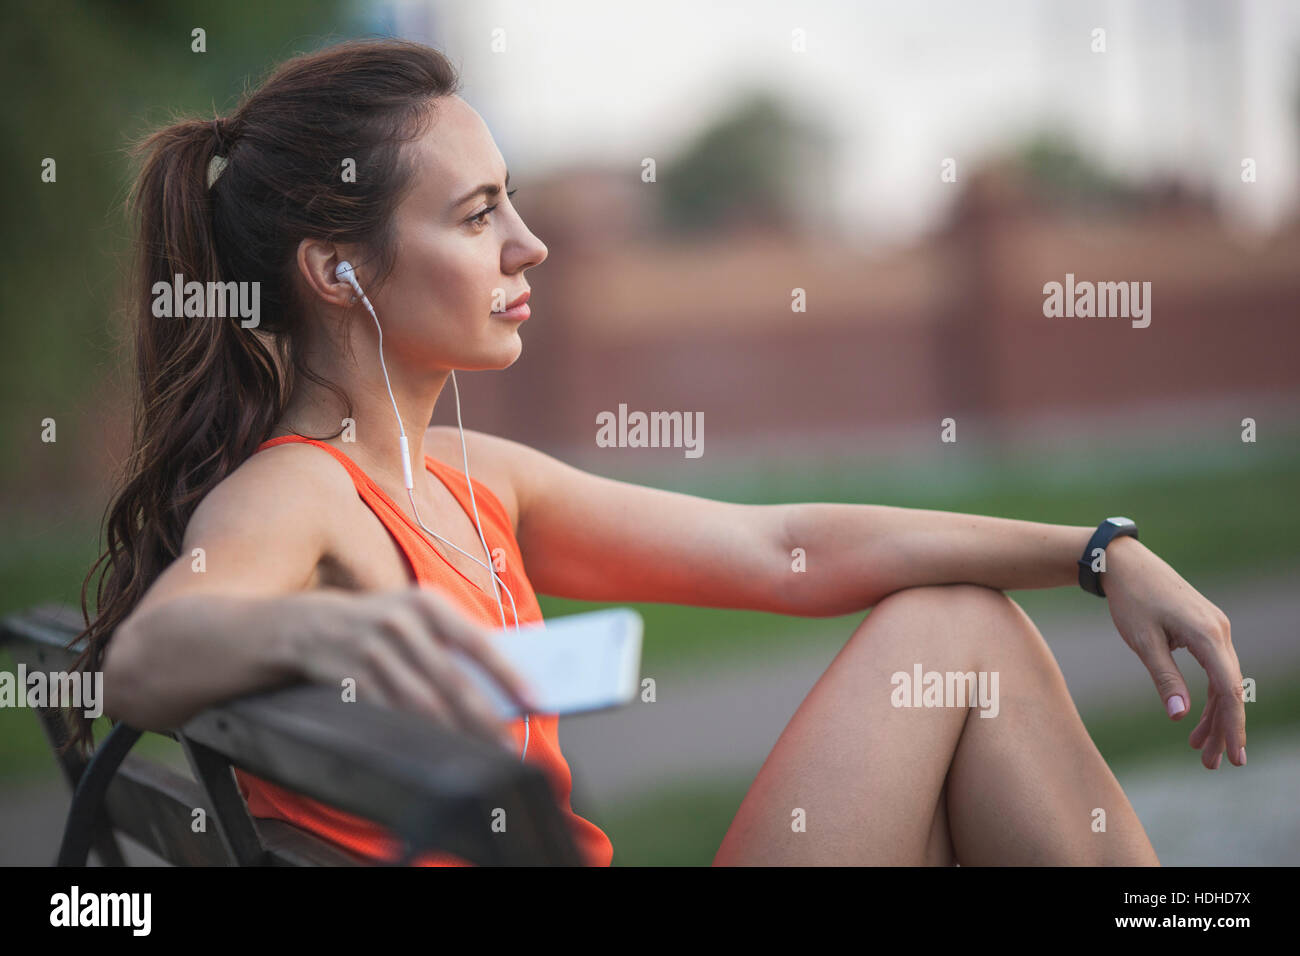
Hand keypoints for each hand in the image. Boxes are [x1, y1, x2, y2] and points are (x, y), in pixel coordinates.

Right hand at [289, 586, 540, 749]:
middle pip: (453, 681)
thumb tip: (508, 684)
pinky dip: (416, 735)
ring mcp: (372, 651)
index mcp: (427, 603)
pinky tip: (437, 750)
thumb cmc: (384, 624)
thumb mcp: (419, 617)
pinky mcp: (348, 678)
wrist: (309, 624)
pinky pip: (390, 715)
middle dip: (486, 718)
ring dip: (455, 734)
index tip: (537, 700)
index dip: (509, 674)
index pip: (479, 641)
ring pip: (422, 704)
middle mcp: (400, 623)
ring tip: (482, 755)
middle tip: (512, 745)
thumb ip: (457, 642)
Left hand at [1100, 536, 1244, 769]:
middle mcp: (1221, 631)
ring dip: (1214, 716)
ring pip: (1224, 682)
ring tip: (1198, 749)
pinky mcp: (1207, 629)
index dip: (1232, 725)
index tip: (1232, 755)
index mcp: (1208, 635)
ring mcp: (1217, 629)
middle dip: (1223, 729)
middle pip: (1230, 690)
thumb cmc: (1131, 600)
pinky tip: (1195, 718)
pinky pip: (1215, 670)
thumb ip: (1164, 678)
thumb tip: (1179, 716)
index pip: (1228, 690)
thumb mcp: (1143, 642)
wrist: (1126, 564)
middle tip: (1211, 764)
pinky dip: (1207, 695)